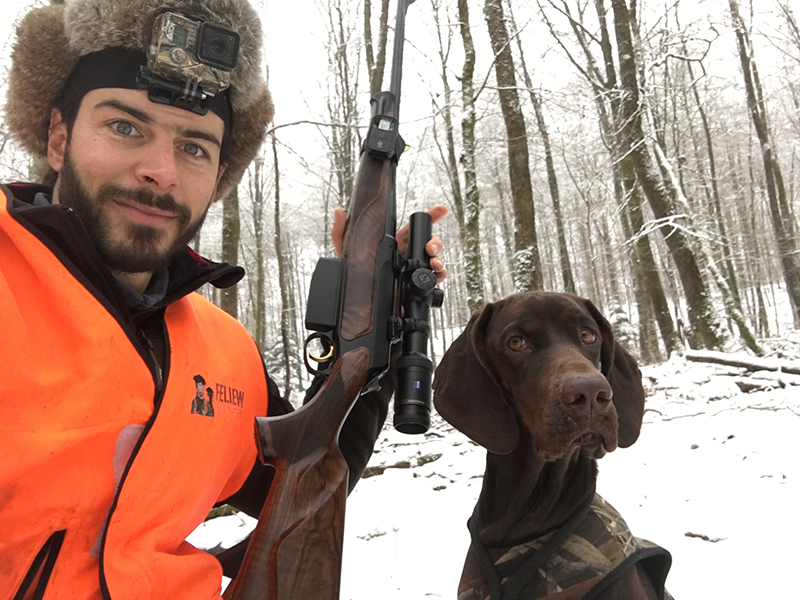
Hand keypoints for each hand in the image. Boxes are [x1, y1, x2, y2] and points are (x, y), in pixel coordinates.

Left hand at [331, 205, 447, 283]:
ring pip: (433, 261)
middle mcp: (406, 256)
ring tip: (434, 263)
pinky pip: (433, 281)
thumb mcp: (346, 251)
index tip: (440, 211)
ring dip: (438, 260)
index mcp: (394, 243)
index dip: (430, 217)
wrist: (358, 304)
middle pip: (428, 243)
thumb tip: (339, 211)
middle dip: (435, 243)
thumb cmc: (354, 275)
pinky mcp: (415, 288)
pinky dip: (438, 277)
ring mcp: (412, 271)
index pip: (414, 228)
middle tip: (430, 248)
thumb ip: (341, 230)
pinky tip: (435, 275)